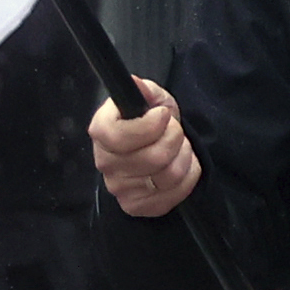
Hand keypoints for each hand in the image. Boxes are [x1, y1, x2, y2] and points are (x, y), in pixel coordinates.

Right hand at [92, 78, 199, 216]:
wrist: (158, 147)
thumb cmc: (152, 121)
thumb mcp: (153, 98)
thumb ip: (146, 90)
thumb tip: (136, 83)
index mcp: (101, 131)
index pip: (118, 136)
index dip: (149, 126)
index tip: (163, 115)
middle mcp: (104, 162)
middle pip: (153, 158)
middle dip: (175, 139)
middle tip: (176, 132)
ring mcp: (118, 188)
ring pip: (168, 176)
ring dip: (184, 157)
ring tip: (180, 148)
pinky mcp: (136, 206)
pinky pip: (174, 195)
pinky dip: (188, 177)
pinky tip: (181, 166)